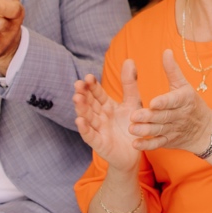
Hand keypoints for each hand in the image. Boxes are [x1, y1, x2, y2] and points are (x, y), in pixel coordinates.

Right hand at [73, 59, 143, 173]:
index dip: (92, 86)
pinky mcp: (99, 143)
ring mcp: (98, 129)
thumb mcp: (133, 102)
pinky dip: (84, 129)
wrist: (134, 152)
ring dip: (81, 108)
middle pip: (89, 103)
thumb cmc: (132, 125)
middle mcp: (100, 116)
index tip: (89, 76)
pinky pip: (90, 135)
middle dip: (83, 94)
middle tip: (78, 84)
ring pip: (87, 117)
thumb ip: (130, 83)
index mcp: (107, 106)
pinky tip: (79, 120)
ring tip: (77, 98)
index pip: (97, 94)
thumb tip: (128, 59)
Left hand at [128, 49, 211, 155]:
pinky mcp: (169, 141)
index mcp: (184, 99)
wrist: (205, 129)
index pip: (174, 100)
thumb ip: (172, 70)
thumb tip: (166, 51)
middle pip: (164, 116)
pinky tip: (136, 144)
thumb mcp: (184, 85)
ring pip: (159, 130)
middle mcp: (180, 115)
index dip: (164, 102)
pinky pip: (158, 144)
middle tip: (134, 115)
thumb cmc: (191, 103)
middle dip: (149, 117)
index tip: (152, 102)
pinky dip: (148, 145)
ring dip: (146, 131)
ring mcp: (174, 129)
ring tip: (131, 129)